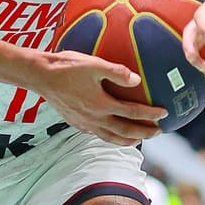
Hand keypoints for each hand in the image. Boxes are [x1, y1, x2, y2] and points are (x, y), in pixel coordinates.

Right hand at [33, 50, 167, 145]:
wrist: (40, 76)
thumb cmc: (67, 67)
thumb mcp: (94, 64)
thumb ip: (117, 72)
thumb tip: (137, 80)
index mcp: (102, 104)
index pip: (132, 113)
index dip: (150, 114)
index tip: (164, 113)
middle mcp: (94, 118)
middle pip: (125, 132)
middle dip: (144, 133)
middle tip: (158, 132)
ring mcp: (84, 123)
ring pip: (111, 138)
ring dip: (128, 140)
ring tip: (139, 139)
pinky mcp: (76, 123)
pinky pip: (98, 135)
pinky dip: (111, 137)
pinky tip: (113, 133)